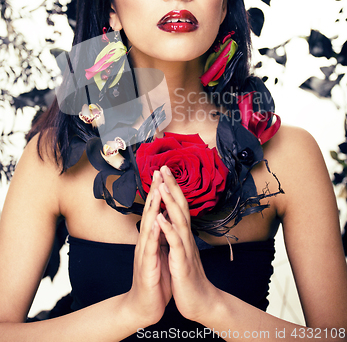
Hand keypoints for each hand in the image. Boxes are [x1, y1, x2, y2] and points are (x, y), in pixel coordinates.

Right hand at [126, 170, 171, 326]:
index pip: (155, 210)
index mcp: (152, 238)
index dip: (159, 192)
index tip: (164, 173)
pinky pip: (150, 249)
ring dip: (152, 207)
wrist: (144, 306)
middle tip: (157, 171)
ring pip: (148, 226)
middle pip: (150, 212)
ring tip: (157, 190)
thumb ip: (161, 237)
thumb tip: (165, 220)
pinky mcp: (146, 267)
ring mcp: (144, 253)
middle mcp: (146, 241)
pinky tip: (157, 223)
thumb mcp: (160, 253)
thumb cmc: (154, 279)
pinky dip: (154, 235)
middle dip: (154, 191)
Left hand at [156, 166, 220, 322]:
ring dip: (170, 202)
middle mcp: (186, 237)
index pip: (178, 205)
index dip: (172, 187)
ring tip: (162, 185)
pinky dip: (168, 230)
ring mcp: (185, 248)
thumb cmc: (187, 277)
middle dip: (172, 186)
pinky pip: (175, 244)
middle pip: (181, 206)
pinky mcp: (182, 262)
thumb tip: (171, 218)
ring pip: (179, 220)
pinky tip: (161, 218)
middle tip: (164, 167)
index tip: (164, 170)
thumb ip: (177, 234)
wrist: (199, 302)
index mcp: (183, 234)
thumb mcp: (180, 252)